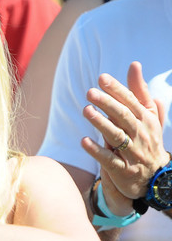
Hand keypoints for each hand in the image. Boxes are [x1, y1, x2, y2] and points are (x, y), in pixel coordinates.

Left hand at [82, 61, 168, 200]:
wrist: (157, 177)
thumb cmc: (147, 139)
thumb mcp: (147, 115)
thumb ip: (138, 91)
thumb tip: (134, 64)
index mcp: (145, 119)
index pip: (131, 102)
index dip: (117, 90)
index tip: (102, 78)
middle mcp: (140, 134)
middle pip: (123, 116)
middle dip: (108, 104)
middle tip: (90, 92)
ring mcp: (132, 152)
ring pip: (116, 136)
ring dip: (101, 123)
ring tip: (86, 110)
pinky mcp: (123, 169)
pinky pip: (109, 159)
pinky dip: (97, 150)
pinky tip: (84, 141)